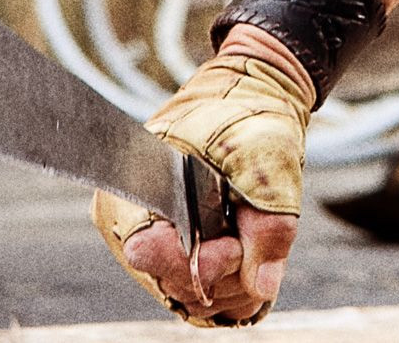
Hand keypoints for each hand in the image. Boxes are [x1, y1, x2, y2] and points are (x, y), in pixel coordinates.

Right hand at [92, 30, 315, 325]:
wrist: (247, 99)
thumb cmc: (248, 118)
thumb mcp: (269, 161)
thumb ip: (268, 225)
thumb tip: (261, 286)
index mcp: (135, 185)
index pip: (147, 251)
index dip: (193, 259)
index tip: (231, 242)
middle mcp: (129, 223)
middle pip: (172, 284)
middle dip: (222, 272)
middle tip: (248, 233)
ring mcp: (148, 248)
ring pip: (188, 298)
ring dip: (232, 282)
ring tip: (251, 239)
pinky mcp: (170, 262)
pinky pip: (199, 299)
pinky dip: (231, 287)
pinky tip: (248, 256)